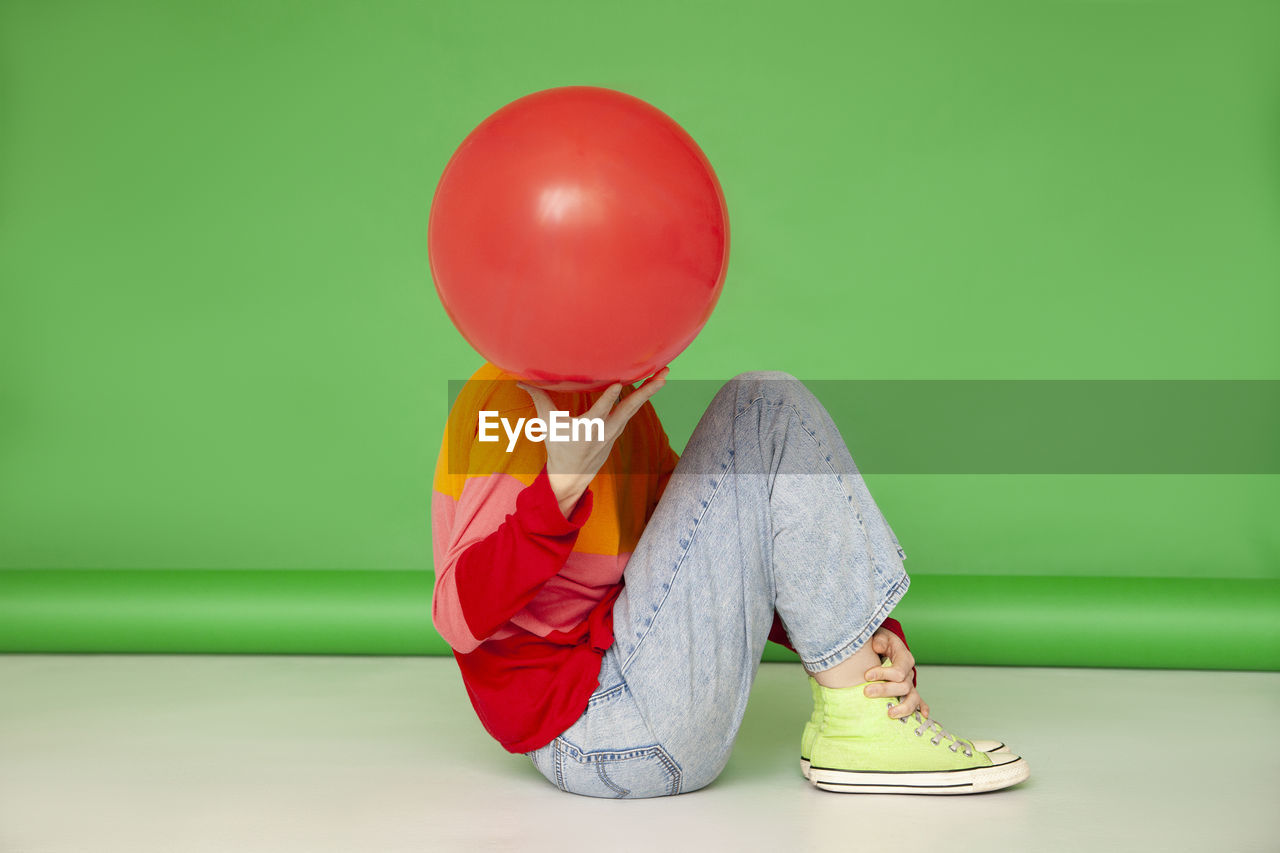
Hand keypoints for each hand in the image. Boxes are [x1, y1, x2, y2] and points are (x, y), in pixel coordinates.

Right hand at [517, 367, 668, 516]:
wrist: (572, 474)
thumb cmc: (558, 447)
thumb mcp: (547, 425)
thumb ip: (539, 399)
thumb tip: (521, 381)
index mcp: (587, 429)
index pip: (599, 411)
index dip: (608, 398)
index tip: (618, 384)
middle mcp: (606, 430)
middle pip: (630, 408)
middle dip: (647, 391)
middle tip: (663, 374)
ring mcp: (615, 431)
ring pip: (635, 408)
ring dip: (650, 391)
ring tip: (664, 374)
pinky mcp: (619, 430)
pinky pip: (632, 411)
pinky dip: (641, 398)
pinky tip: (651, 384)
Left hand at [862, 627, 928, 719]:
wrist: (887, 644)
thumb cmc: (882, 641)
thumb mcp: (881, 635)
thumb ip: (880, 639)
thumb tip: (878, 647)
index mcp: (905, 658)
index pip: (897, 671)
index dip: (882, 674)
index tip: (867, 676)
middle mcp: (909, 673)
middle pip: (903, 686)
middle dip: (884, 690)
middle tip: (867, 692)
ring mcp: (910, 683)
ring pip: (913, 698)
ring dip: (903, 707)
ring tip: (890, 714)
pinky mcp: (908, 691)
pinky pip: (918, 702)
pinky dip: (921, 709)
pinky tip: (922, 716)